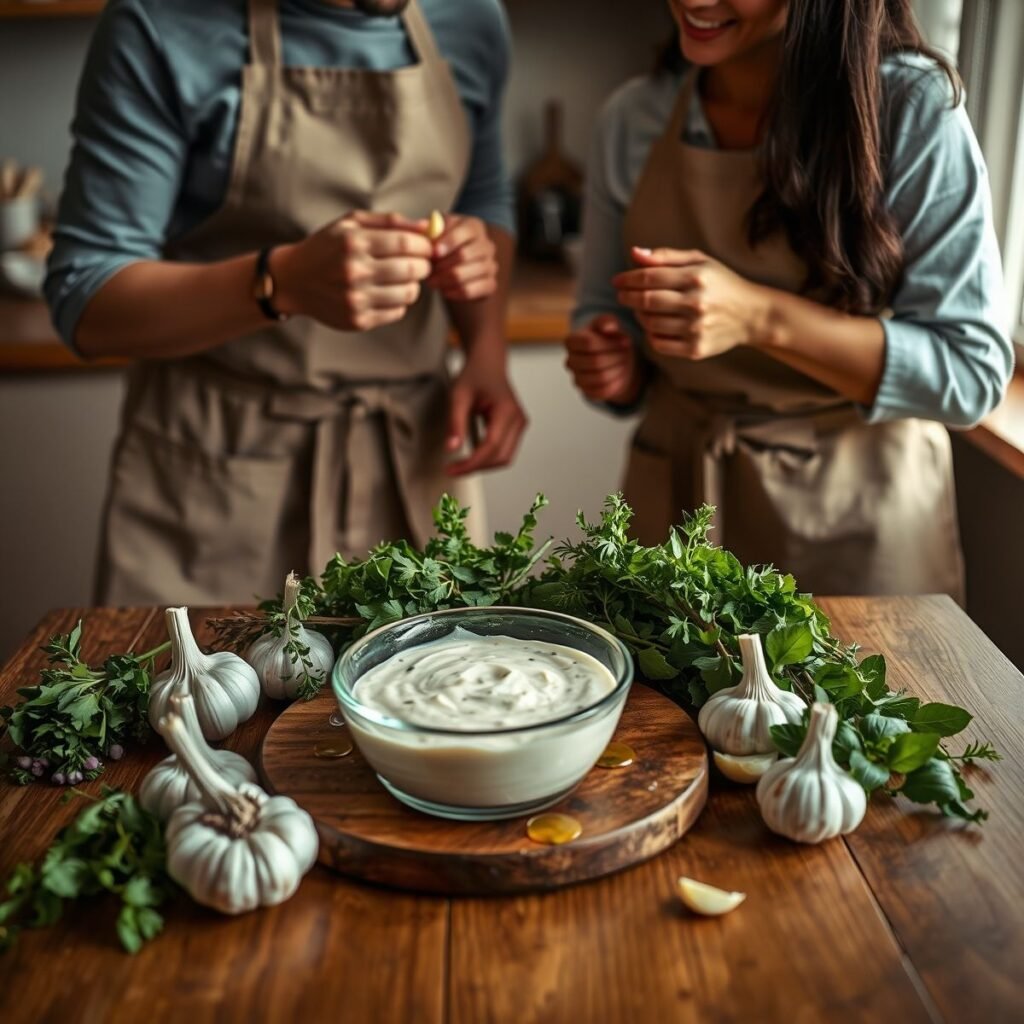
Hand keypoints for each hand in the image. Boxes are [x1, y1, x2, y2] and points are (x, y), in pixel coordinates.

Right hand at [273, 210, 433, 331]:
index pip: (406, 243)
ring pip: (408, 293)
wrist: (293, 281)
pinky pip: (397, 312)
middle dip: (424, 265)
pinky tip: (388, 292)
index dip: (424, 246)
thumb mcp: (351, 224)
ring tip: (404, 278)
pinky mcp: (358, 320)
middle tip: (420, 263)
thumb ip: (390, 221)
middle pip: (411, 269)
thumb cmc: (327, 247)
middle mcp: (354, 271)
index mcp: (353, 242)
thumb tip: (427, 226)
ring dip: (414, 285)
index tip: (427, 247)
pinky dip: (400, 302)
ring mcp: (356, 299)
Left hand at [427, 215, 497, 301]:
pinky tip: (443, 291)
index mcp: (474, 226)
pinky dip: (453, 292)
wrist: (456, 265)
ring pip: (464, 275)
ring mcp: (491, 265)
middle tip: (426, 271)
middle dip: (442, 265)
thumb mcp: (437, 233)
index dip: (448, 242)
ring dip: (444, 280)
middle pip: (464, 255)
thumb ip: (430, 230)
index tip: (434, 253)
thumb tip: (426, 229)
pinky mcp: (490, 284)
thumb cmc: (443, 245)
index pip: (464, 233)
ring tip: (431, 281)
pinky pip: (469, 291)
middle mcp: (487, 245)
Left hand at [445, 354, 526, 475]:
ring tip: (461, 465)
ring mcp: (520, 425)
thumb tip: (452, 449)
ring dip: (483, 465)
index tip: (452, 469)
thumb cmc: (475, 375)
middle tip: (453, 469)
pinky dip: (488, 458)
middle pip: (500, 457)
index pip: (491, 446)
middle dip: (476, 467)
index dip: (471, 462)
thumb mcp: (458, 396)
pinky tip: (471, 456)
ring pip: (504, 458)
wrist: (488, 364)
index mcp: (506, 411)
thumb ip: (455, 423)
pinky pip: (505, 451)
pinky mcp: (516, 428)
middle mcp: (518, 419)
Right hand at [564, 314, 642, 404]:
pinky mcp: (586, 392)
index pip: (588, 343)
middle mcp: (570, 361)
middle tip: (626, 352)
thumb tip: (609, 326)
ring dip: (618, 370)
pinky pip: (603, 391)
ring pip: (601, 378)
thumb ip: (607, 321)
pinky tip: (620, 374)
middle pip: (596, 362)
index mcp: (570, 341)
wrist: (614, 359)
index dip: (610, 343)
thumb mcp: (609, 325)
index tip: (624, 340)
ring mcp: (577, 378)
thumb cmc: (609, 338)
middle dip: (617, 357)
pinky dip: (616, 383)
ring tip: (624, 362)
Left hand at [613, 247, 769, 358]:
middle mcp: (696, 303)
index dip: (628, 279)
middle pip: (647, 301)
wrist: (752, 315)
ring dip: (639, 316)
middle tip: (622, 295)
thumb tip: (634, 253)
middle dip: (628, 298)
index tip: (617, 281)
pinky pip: (659, 344)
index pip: (649, 278)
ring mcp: (696, 328)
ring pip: (650, 324)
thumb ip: (666, 257)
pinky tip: (654, 326)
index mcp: (696, 277)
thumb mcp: (700, 262)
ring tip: (640, 309)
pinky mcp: (696, 349)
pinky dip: (651, 335)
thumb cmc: (722, 284)